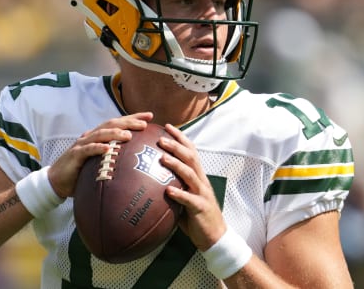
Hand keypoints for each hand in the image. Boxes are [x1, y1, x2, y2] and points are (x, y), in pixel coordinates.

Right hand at [48, 112, 152, 197]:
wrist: (56, 181)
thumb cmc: (81, 174)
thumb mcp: (99, 165)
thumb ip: (113, 161)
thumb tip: (136, 165)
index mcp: (98, 137)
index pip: (118, 124)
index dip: (133, 118)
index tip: (150, 116)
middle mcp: (91, 137)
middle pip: (111, 124)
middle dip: (128, 122)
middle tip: (145, 123)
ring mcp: (82, 144)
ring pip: (100, 134)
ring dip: (115, 133)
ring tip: (128, 135)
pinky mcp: (75, 155)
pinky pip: (87, 150)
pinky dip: (97, 148)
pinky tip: (107, 148)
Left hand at [159, 124, 226, 250]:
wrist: (215, 236)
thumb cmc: (195, 216)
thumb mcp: (185, 197)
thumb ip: (173, 185)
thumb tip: (149, 179)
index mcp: (198, 176)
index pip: (191, 151)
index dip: (180, 138)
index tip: (167, 126)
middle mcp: (201, 181)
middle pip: (190, 158)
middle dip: (176, 146)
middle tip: (161, 138)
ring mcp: (202, 194)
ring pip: (190, 174)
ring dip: (176, 165)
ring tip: (162, 158)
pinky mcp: (200, 208)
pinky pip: (189, 199)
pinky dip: (179, 194)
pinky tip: (168, 190)